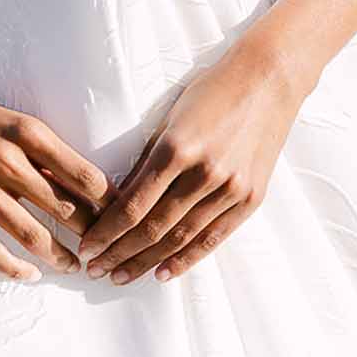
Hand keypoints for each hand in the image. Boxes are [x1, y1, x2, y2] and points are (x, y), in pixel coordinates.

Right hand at [0, 77, 115, 282]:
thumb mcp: (14, 122)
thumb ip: (45, 154)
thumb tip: (86, 189)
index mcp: (28, 132)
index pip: (85, 176)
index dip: (110, 203)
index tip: (123, 218)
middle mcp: (6, 160)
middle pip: (64, 209)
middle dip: (91, 236)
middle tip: (106, 252)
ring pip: (31, 236)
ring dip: (59, 258)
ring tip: (76, 267)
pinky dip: (14, 268)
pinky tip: (30, 275)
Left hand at [76, 41, 301, 285]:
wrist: (269, 79)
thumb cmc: (213, 90)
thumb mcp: (172, 117)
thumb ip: (149, 159)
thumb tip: (119, 199)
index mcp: (177, 147)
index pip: (133, 205)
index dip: (107, 232)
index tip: (87, 247)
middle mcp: (204, 172)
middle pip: (153, 228)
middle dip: (118, 253)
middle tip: (95, 269)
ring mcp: (230, 188)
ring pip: (180, 239)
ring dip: (146, 262)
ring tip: (120, 276)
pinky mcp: (250, 198)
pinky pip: (213, 238)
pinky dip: (186, 259)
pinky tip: (163, 274)